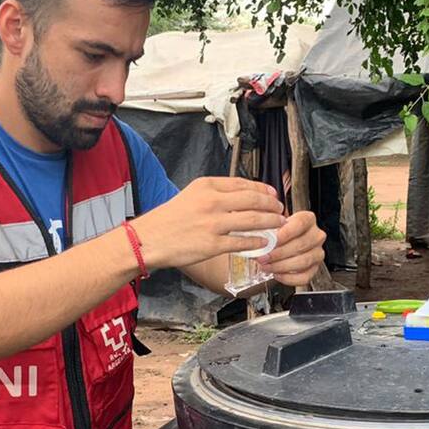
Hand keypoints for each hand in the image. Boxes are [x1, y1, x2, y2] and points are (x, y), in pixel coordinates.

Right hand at [130, 177, 285, 269]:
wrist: (148, 239)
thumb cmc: (169, 219)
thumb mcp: (191, 195)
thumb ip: (215, 193)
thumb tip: (243, 196)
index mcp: (206, 186)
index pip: (243, 184)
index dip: (263, 189)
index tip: (273, 194)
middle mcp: (211, 202)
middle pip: (252, 200)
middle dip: (271, 205)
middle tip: (280, 210)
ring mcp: (213, 224)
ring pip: (252, 220)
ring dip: (270, 223)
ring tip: (279, 225)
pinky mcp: (212, 244)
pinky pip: (243, 242)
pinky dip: (258, 242)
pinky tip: (265, 242)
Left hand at [259, 211, 325, 286]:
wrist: (283, 243)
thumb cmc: (278, 233)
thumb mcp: (272, 226)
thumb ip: (268, 230)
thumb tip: (258, 239)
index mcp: (308, 219)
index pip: (300, 223)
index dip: (286, 233)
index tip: (271, 240)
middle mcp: (316, 235)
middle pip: (301, 245)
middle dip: (279, 253)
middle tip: (263, 257)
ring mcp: (317, 253)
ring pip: (303, 261)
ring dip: (281, 266)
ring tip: (267, 266)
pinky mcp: (314, 269)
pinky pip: (304, 277)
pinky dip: (288, 278)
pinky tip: (276, 274)